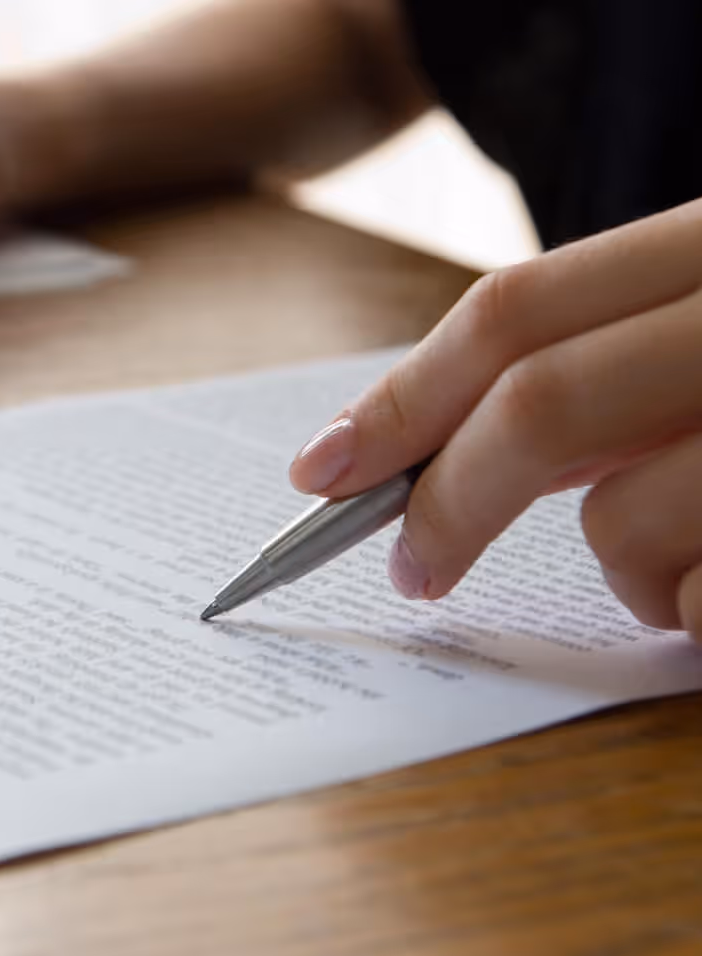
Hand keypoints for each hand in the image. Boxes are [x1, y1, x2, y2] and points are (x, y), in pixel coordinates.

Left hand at [290, 197, 701, 639]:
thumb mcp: (690, 353)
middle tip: (409, 569)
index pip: (514, 311)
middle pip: (536, 402)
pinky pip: (693, 599)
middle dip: (448, 501)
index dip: (400, 397)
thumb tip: (433, 454)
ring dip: (621, 572)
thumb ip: (584, 380)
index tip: (321, 467)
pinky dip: (685, 613)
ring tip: (678, 575)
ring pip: (619, 521)